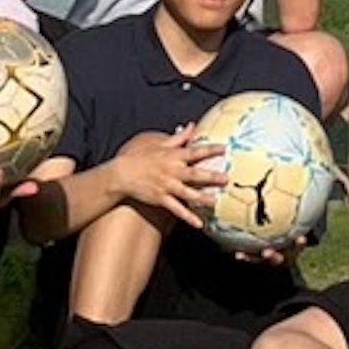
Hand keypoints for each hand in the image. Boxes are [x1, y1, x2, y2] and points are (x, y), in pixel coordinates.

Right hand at [110, 129, 224, 223]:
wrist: (122, 173)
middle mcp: (172, 171)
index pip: (195, 151)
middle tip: (226, 179)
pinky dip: (188, 217)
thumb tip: (192, 125)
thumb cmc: (141, 157)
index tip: (224, 148)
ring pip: (187, 193)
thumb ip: (179, 137)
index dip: (210, 149)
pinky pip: (177, 209)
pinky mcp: (161, 198)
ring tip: (215, 202)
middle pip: (195, 174)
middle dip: (211, 176)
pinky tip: (198, 224)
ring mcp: (167, 186)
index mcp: (173, 156)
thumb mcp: (160, 144)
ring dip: (202, 198)